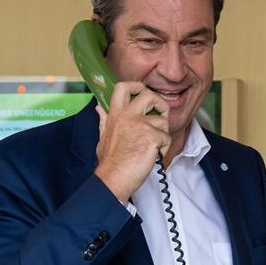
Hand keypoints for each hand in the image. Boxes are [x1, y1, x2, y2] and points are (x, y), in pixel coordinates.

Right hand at [94, 81, 171, 201]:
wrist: (113, 179)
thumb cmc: (109, 162)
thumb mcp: (102, 137)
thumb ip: (104, 120)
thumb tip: (99, 108)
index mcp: (115, 115)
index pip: (122, 87)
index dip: (136, 85)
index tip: (143, 91)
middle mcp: (128, 116)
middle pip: (149, 95)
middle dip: (160, 103)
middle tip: (161, 115)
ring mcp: (141, 125)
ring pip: (163, 121)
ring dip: (162, 134)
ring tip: (152, 147)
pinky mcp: (152, 136)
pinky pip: (167, 138)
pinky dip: (163, 148)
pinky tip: (152, 155)